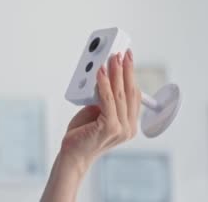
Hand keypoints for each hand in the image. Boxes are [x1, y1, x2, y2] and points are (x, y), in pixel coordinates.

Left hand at [59, 49, 140, 176]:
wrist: (73, 155)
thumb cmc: (83, 134)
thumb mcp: (97, 112)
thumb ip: (104, 99)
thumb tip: (104, 76)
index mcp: (129, 124)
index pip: (134, 94)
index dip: (131, 74)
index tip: (128, 58)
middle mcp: (129, 128)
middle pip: (130, 91)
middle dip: (126, 69)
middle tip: (121, 52)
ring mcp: (121, 129)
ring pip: (120, 94)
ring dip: (116, 73)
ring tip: (112, 57)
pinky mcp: (110, 128)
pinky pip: (107, 100)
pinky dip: (104, 84)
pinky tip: (100, 72)